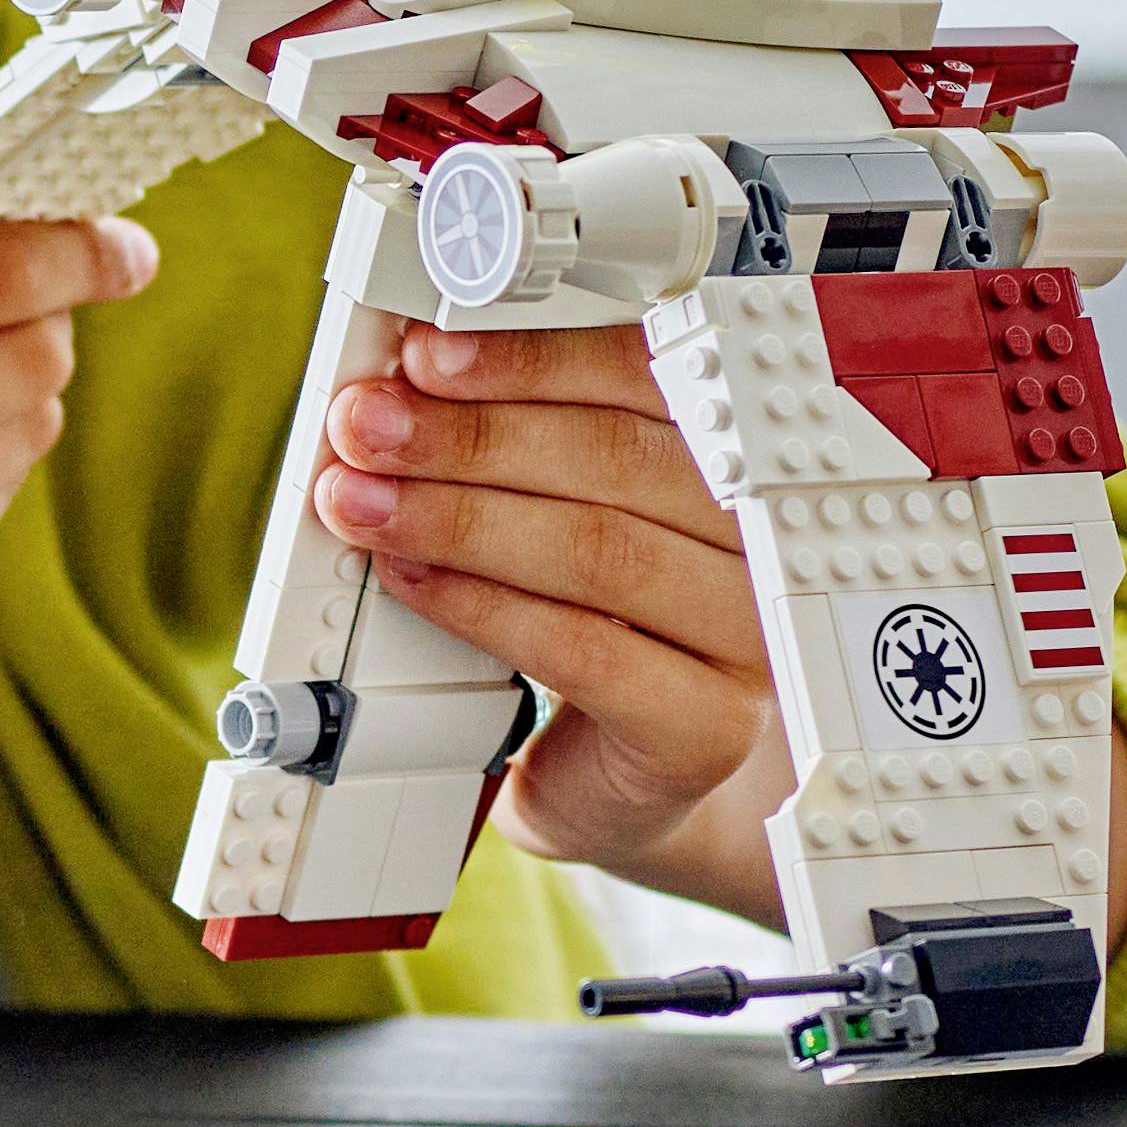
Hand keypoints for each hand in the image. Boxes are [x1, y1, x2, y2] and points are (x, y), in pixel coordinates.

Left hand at [312, 321, 786, 921]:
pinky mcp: (707, 726)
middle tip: (367, 425)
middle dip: (468, 436)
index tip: (427, 355)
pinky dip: (481, 605)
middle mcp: (763, 537)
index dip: (531, 359)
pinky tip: (412, 578)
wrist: (612, 771)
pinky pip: (584, 650)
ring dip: (458, 517)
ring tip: (363, 501)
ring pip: (599, 550)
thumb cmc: (587, 617)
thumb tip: (405, 384)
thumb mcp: (553, 506)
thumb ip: (512, 435)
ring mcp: (748, 637)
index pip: (648, 377)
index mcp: (740, 452)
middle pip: (616, 457)